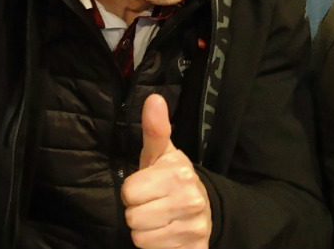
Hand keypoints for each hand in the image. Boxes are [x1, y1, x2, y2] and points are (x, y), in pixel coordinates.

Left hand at [121, 94, 211, 248]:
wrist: (205, 207)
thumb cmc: (171, 178)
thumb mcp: (160, 153)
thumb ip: (154, 128)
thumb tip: (153, 99)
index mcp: (179, 174)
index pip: (128, 192)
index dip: (131, 191)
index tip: (144, 188)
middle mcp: (191, 201)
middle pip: (133, 217)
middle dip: (136, 212)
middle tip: (150, 205)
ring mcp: (195, 228)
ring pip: (141, 238)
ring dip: (144, 232)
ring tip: (157, 220)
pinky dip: (155, 247)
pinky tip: (166, 235)